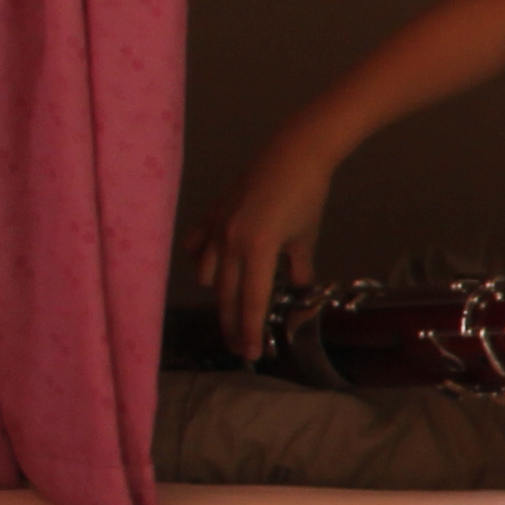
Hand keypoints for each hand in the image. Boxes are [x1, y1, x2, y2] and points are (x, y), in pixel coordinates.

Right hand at [188, 136, 341, 361]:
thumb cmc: (307, 194)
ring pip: (207, 274)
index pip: (251, 301)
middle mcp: (230, 241)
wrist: (293, 151)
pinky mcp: (211, 214)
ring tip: (231, 312)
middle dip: (233, 324)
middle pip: (226, 295)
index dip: (250, 330)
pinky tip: (209, 272)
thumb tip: (296, 292)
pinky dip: (201, 262)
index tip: (252, 353)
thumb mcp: (305, 237)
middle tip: (240, 348)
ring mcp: (216, 226)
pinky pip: (197, 247)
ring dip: (218, 296)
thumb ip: (297, 268)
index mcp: (256, 249)